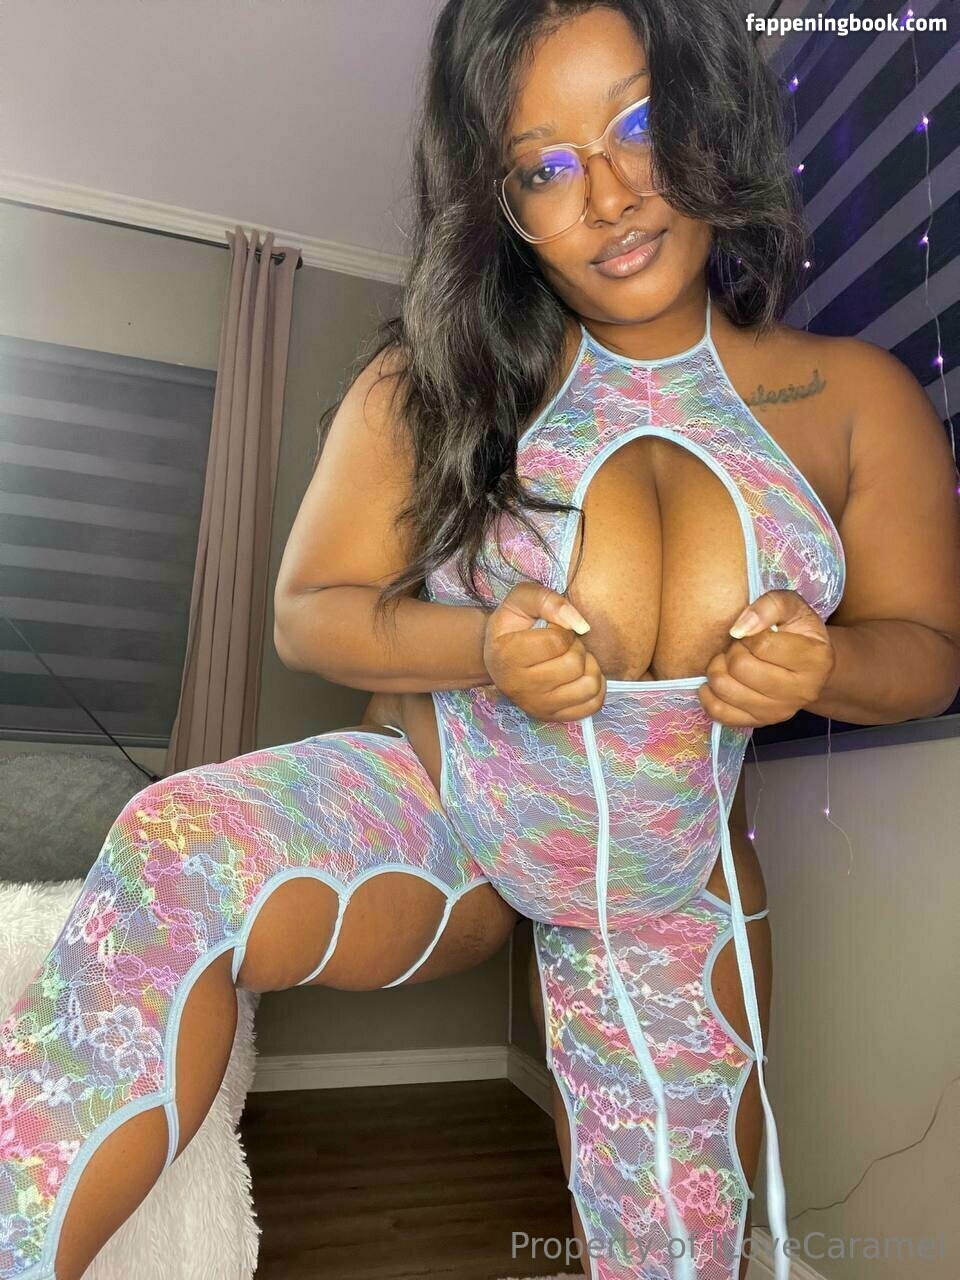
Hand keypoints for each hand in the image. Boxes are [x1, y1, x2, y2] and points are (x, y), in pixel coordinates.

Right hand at [483, 581, 606, 720]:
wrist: (498, 657)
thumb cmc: (512, 626)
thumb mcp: (521, 600)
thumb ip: (548, 601)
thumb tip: (581, 625)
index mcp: (507, 655)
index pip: (558, 642)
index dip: (563, 629)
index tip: (553, 629)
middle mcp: (519, 687)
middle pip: (575, 665)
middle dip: (576, 647)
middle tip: (564, 645)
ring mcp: (537, 706)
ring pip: (588, 686)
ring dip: (589, 667)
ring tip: (573, 659)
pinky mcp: (552, 717)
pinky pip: (592, 705)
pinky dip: (596, 687)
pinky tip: (581, 675)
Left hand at [697, 589, 835, 727]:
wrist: (809, 667)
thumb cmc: (798, 633)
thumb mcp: (793, 607)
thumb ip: (770, 606)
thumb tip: (738, 629)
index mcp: (815, 659)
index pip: (762, 644)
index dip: (748, 633)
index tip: (753, 633)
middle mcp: (801, 692)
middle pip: (741, 668)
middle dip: (732, 651)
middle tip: (739, 647)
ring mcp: (780, 712)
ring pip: (726, 690)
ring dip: (718, 670)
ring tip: (729, 662)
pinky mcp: (760, 723)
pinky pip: (720, 713)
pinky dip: (709, 695)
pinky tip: (717, 680)